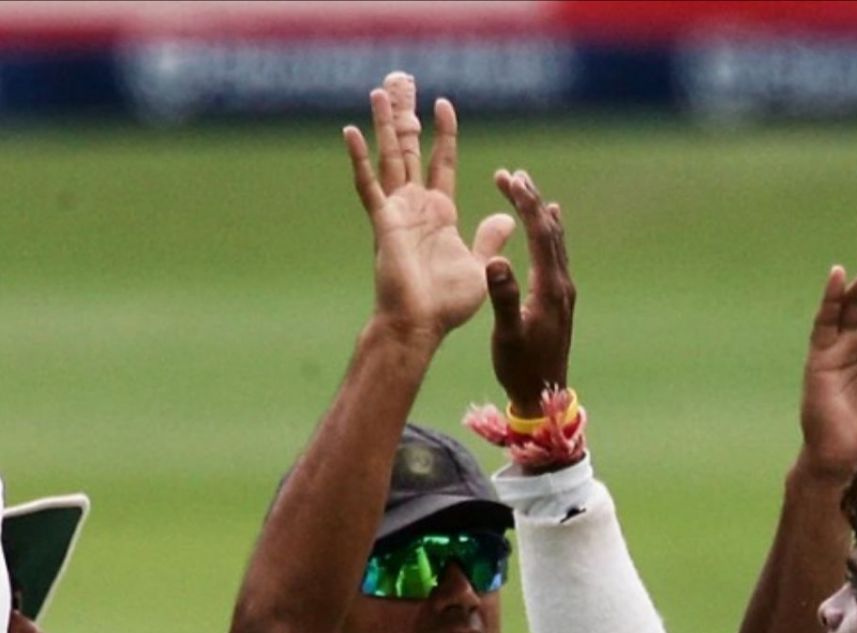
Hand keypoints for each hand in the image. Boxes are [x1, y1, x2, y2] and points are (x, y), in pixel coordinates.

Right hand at [342, 72, 513, 344]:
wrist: (420, 326)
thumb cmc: (447, 305)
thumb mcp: (479, 266)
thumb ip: (489, 239)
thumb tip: (507, 218)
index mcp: (438, 214)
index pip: (442, 163)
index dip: (444, 134)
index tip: (445, 104)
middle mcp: (415, 207)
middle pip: (410, 150)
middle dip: (405, 116)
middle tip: (399, 82)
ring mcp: (396, 212)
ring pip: (390, 157)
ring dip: (384, 124)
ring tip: (379, 90)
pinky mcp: (384, 223)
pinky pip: (369, 186)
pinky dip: (359, 159)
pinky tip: (350, 131)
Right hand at [487, 168, 573, 417]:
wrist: (544, 395)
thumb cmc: (521, 368)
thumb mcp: (507, 334)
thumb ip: (504, 297)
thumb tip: (495, 260)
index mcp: (550, 288)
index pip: (540, 233)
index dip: (524, 203)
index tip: (507, 178)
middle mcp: (562, 284)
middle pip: (550, 230)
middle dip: (530, 200)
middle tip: (511, 175)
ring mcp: (564, 291)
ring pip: (555, 240)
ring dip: (539, 212)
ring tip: (525, 188)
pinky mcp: (560, 299)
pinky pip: (556, 253)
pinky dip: (549, 230)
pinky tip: (549, 221)